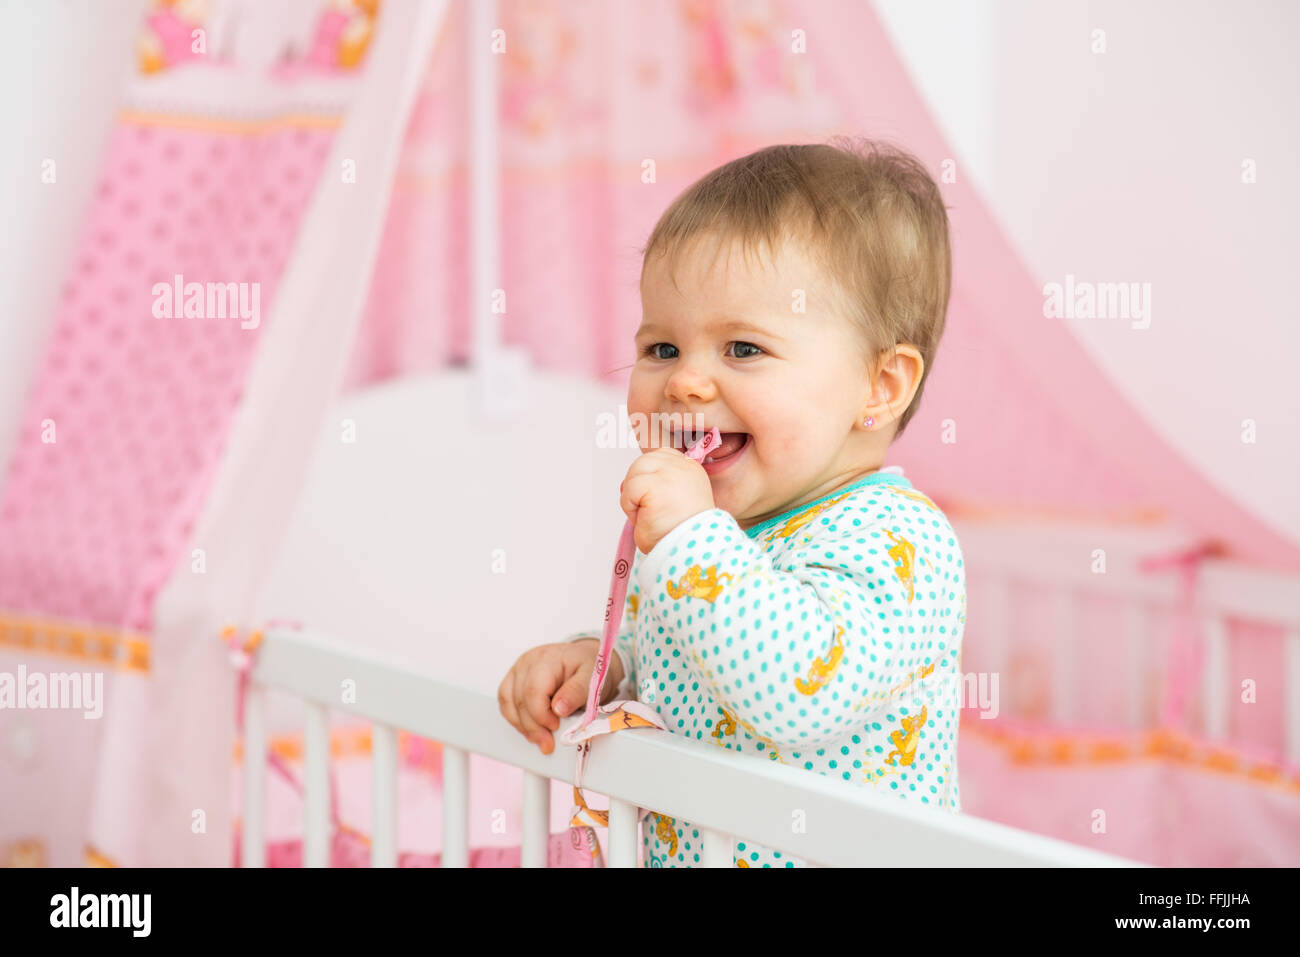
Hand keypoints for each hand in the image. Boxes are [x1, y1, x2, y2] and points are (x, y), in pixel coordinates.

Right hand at [497, 639, 624, 754]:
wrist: (584, 658)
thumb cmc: (588, 666)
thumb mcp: (592, 677)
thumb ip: (576, 692)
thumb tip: (559, 710)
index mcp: (547, 659)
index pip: (533, 691)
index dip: (541, 715)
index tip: (555, 727)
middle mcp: (528, 662)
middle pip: (519, 699)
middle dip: (533, 727)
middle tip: (548, 744)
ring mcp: (518, 670)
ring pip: (508, 703)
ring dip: (523, 725)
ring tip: (540, 739)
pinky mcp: (514, 680)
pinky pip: (506, 703)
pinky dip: (516, 719)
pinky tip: (530, 729)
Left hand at [619, 447, 715, 553]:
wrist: (690, 551)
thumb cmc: (679, 534)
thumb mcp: (671, 500)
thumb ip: (655, 485)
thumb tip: (628, 483)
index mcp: (690, 469)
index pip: (660, 456)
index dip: (649, 476)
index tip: (654, 498)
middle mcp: (683, 466)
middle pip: (643, 462)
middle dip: (637, 485)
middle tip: (647, 510)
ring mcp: (672, 472)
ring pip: (634, 473)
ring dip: (633, 497)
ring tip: (649, 516)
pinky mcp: (658, 484)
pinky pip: (630, 489)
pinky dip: (630, 506)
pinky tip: (646, 518)